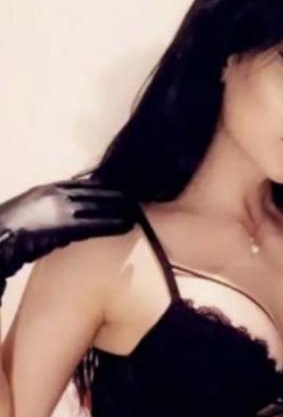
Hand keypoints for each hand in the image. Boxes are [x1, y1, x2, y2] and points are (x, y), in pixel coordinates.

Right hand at [0, 178, 138, 279]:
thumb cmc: (9, 232)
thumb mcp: (29, 215)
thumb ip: (47, 214)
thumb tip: (62, 227)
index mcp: (45, 190)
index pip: (79, 184)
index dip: (100, 186)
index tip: (115, 188)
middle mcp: (54, 194)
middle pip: (92, 192)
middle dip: (114, 195)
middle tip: (134, 197)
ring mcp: (59, 208)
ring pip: (97, 206)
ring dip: (118, 209)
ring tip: (136, 211)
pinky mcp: (64, 225)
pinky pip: (94, 224)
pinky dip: (111, 224)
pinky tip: (126, 226)